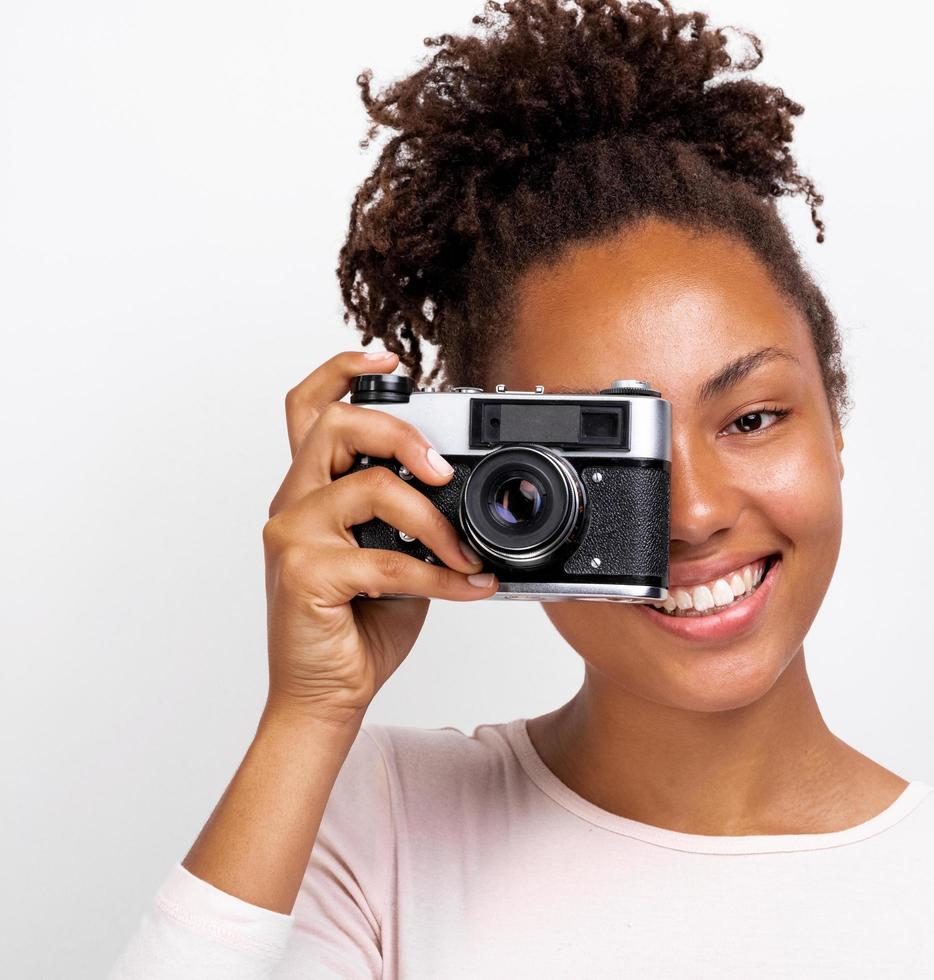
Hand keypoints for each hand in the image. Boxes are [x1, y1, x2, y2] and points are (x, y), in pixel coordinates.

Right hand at [261, 350, 497, 724]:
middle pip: (336, 425)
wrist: (326, 696)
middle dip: (401, 435)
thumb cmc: (357, 627)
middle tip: (442, 471)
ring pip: (370, 487)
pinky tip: (468, 589)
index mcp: (310, 492)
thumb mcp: (393, 556)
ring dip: (434, 520)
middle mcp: (293, 504)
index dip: (343, 372)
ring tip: (463, 553)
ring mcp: (292, 536)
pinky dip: (440, 576)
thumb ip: (412, 518)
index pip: (309, 408)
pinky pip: (388, 559)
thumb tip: (465, 495)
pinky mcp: (304, 574)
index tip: (387, 360)